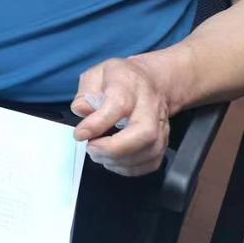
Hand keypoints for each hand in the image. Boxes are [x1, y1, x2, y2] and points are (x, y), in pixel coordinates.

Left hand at [72, 56, 173, 175]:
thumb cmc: (121, 79)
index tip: (80, 134)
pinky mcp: (163, 142)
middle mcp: (150, 108)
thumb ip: (86, 92)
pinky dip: (131, 168)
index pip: (118, 105)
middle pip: (144, 132)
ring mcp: (161, 127)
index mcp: (129, 86)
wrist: (153, 82)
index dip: (98, 123)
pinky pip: (152, 162)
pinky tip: (113, 162)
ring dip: (120, 160)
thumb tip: (82, 110)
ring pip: (150, 151)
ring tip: (98, 155)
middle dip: (115, 148)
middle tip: (92, 149)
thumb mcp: (97, 74)